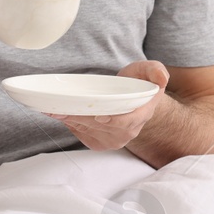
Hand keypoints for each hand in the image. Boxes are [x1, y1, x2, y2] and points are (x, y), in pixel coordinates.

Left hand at [49, 60, 169, 150]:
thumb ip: (155, 70)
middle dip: (80, 117)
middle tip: (60, 108)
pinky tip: (58, 114)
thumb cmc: (137, 83)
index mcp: (142, 114)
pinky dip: (69, 125)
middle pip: (101, 126)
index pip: (128, 122)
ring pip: (88, 131)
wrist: (131, 100)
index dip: (114, 121)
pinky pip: (82, 135)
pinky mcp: (99, 143)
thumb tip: (160, 78)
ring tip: (53, 109)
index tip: (100, 116)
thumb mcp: (148, 70)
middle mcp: (128, 131)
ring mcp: (114, 139)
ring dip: (70, 121)